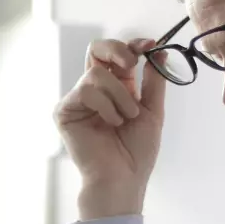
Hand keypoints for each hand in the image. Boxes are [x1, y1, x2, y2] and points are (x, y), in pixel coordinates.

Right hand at [53, 37, 166, 218]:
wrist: (122, 177)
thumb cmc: (136, 152)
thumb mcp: (152, 110)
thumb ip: (154, 80)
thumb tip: (160, 51)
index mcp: (117, 87)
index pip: (119, 55)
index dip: (132, 45)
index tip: (150, 45)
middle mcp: (96, 90)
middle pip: (96, 50)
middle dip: (116, 50)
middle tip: (131, 63)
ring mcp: (79, 99)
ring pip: (96, 73)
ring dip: (119, 95)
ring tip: (125, 118)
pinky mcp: (65, 110)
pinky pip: (85, 91)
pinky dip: (104, 106)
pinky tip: (110, 124)